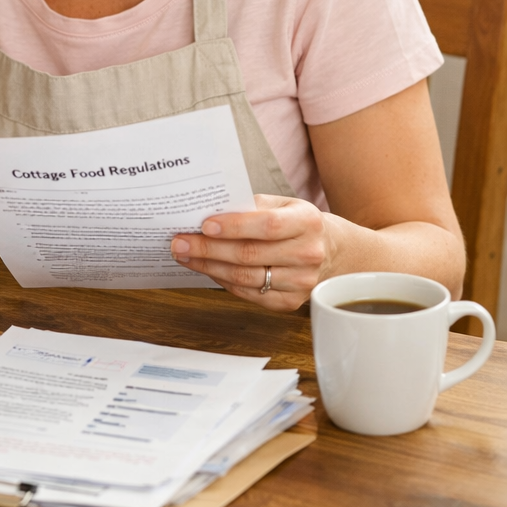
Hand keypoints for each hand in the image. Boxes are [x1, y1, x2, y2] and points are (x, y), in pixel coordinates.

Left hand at [170, 194, 329, 309]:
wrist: (328, 250)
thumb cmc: (293, 221)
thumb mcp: (280, 203)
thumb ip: (248, 206)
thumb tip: (206, 211)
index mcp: (307, 222)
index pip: (267, 226)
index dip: (234, 226)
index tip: (204, 225)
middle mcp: (308, 254)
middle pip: (250, 255)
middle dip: (208, 249)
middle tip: (179, 242)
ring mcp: (301, 282)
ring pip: (245, 278)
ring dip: (209, 267)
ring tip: (184, 256)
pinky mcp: (290, 302)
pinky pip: (249, 293)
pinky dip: (222, 281)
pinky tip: (206, 269)